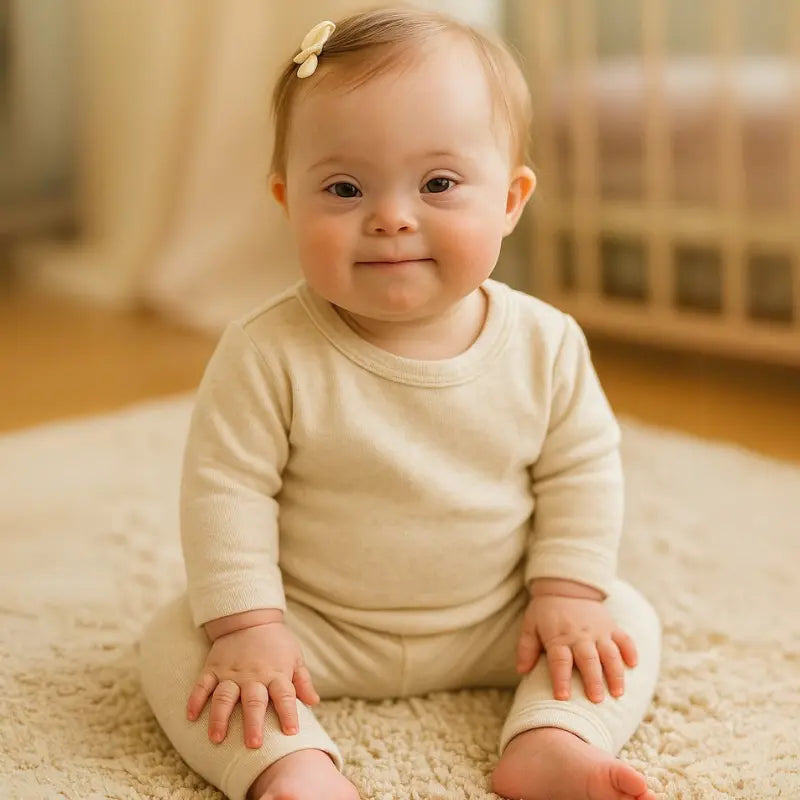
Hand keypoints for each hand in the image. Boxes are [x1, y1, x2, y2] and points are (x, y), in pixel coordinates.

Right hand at [186, 620, 318, 747]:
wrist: (250, 617)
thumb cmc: (276, 642)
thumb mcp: (295, 657)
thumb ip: (303, 681)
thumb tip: (313, 702)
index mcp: (275, 673)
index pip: (285, 695)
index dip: (289, 713)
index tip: (292, 732)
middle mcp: (253, 675)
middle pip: (253, 701)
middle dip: (253, 723)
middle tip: (253, 744)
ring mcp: (231, 672)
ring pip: (224, 696)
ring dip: (220, 717)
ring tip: (217, 738)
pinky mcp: (213, 668)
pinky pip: (202, 684)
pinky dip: (196, 700)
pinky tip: (191, 716)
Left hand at [515, 593, 637, 702]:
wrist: (565, 586)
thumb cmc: (546, 611)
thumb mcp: (530, 625)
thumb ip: (526, 648)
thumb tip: (522, 671)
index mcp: (559, 637)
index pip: (559, 661)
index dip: (560, 679)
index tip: (562, 697)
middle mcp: (580, 635)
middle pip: (588, 660)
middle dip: (593, 681)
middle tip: (597, 700)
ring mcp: (598, 631)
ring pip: (610, 653)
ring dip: (615, 673)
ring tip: (618, 692)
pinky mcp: (611, 625)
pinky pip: (624, 639)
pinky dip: (630, 651)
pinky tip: (633, 665)